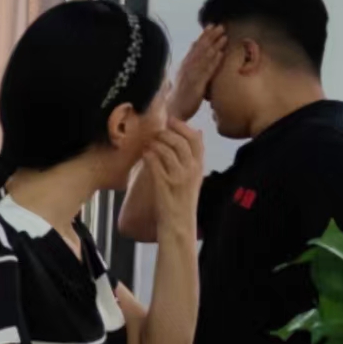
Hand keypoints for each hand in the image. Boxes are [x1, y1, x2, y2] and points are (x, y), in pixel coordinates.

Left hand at [144, 118, 206, 234]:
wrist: (178, 223)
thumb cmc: (183, 199)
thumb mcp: (195, 176)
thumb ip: (195, 155)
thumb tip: (199, 131)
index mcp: (199, 167)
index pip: (195, 140)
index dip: (182, 127)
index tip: (171, 120)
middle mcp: (190, 170)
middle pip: (180, 142)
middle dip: (166, 133)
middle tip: (155, 131)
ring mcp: (177, 177)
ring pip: (166, 151)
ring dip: (154, 143)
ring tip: (147, 142)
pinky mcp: (163, 185)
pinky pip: (155, 164)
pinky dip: (148, 155)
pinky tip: (144, 154)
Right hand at [170, 25, 227, 122]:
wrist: (172, 113)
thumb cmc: (180, 98)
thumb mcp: (184, 80)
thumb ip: (189, 70)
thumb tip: (195, 61)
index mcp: (184, 66)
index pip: (194, 48)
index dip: (203, 36)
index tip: (211, 26)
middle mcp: (186, 68)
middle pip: (199, 49)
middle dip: (210, 36)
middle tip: (220, 26)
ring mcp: (191, 76)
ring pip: (204, 57)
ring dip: (214, 45)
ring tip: (223, 36)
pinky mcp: (196, 85)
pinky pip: (206, 72)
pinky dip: (213, 62)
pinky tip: (220, 54)